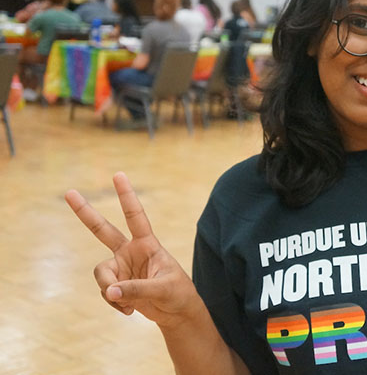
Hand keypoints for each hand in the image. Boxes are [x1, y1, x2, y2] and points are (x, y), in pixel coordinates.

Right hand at [65, 172, 201, 328]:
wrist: (175, 311)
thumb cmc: (177, 293)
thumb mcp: (162, 289)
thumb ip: (136, 289)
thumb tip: (109, 291)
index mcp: (147, 244)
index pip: (136, 216)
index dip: (127, 196)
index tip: (118, 175)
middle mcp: (130, 252)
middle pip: (103, 230)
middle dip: (85, 212)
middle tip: (69, 193)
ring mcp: (121, 267)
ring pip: (101, 274)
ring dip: (110, 291)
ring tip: (128, 303)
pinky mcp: (115, 284)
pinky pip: (105, 292)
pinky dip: (115, 303)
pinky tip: (129, 310)